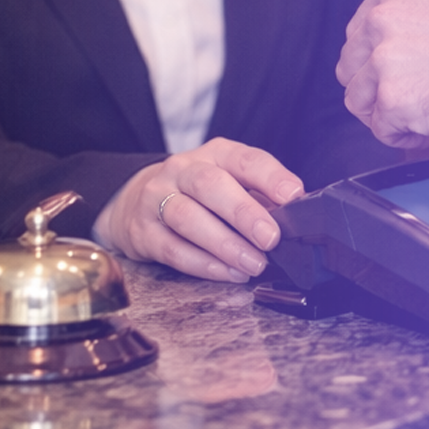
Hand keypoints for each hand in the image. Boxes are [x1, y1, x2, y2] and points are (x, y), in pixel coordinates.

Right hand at [93, 138, 303, 282]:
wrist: (135, 200)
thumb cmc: (198, 193)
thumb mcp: (231, 182)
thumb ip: (260, 196)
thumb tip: (293, 218)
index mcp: (215, 155)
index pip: (245, 159)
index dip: (271, 177)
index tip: (293, 196)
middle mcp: (182, 171)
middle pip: (211, 186)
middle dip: (244, 213)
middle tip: (270, 238)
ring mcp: (157, 199)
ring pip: (188, 218)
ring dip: (225, 245)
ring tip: (253, 264)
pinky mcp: (142, 232)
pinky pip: (173, 249)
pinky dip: (203, 264)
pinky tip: (228, 273)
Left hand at [338, 0, 428, 148]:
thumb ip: (415, 14)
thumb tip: (390, 39)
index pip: (359, 33)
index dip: (381, 60)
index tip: (407, 72)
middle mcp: (383, 18)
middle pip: (351, 68)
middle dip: (380, 88)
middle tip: (419, 95)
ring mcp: (386, 58)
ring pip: (359, 102)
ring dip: (390, 113)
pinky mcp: (394, 99)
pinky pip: (382, 131)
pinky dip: (407, 137)